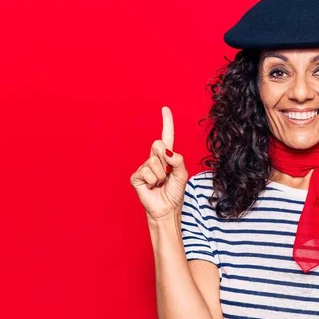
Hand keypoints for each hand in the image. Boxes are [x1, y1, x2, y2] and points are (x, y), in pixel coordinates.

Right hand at [130, 106, 187, 220]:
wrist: (167, 210)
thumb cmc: (174, 193)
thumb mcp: (182, 174)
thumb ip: (178, 160)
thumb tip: (166, 151)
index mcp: (167, 157)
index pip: (166, 136)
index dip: (166, 122)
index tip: (165, 109)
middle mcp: (154, 159)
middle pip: (158, 144)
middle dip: (165, 159)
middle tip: (166, 174)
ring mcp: (144, 167)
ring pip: (153, 161)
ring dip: (161, 175)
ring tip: (160, 184)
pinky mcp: (136, 177)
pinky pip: (146, 172)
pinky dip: (152, 181)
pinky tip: (152, 187)